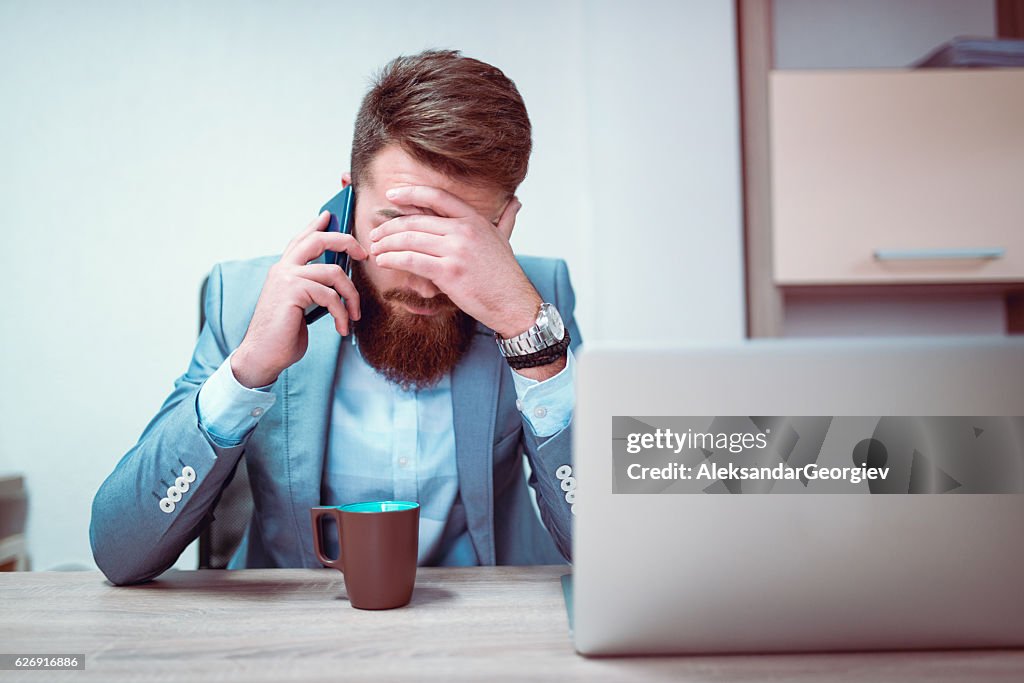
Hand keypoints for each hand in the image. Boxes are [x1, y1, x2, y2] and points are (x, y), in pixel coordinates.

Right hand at [231, 211, 367, 387]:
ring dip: (351, 296)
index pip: (302, 239)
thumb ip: (313, 287)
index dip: (316, 225)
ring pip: (333, 272)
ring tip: (354, 315)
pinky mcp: (293, 292)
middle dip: (346, 241)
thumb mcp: (300, 306)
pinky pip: (330, 296)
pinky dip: (342, 314)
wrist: (263, 356)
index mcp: (283, 269)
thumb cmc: (283, 334)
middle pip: (318, 239)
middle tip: (364, 254)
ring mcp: (287, 278)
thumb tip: (337, 276)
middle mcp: (283, 269)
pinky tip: (342, 328)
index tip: (331, 215)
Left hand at [367, 185, 539, 337]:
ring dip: (386, 244)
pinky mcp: (448, 272)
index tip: (392, 194)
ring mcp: (456, 250)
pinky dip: (392, 259)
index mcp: (475, 220)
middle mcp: (464, 230)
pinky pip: (411, 260)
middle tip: (375, 233)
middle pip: (416, 221)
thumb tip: (515, 203)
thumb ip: (505, 219)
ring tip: (375, 249)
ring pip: (409, 239)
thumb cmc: (506, 276)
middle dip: (389, 226)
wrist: (514, 303)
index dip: (411, 193)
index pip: (437, 197)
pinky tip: (383, 261)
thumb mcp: (505, 240)